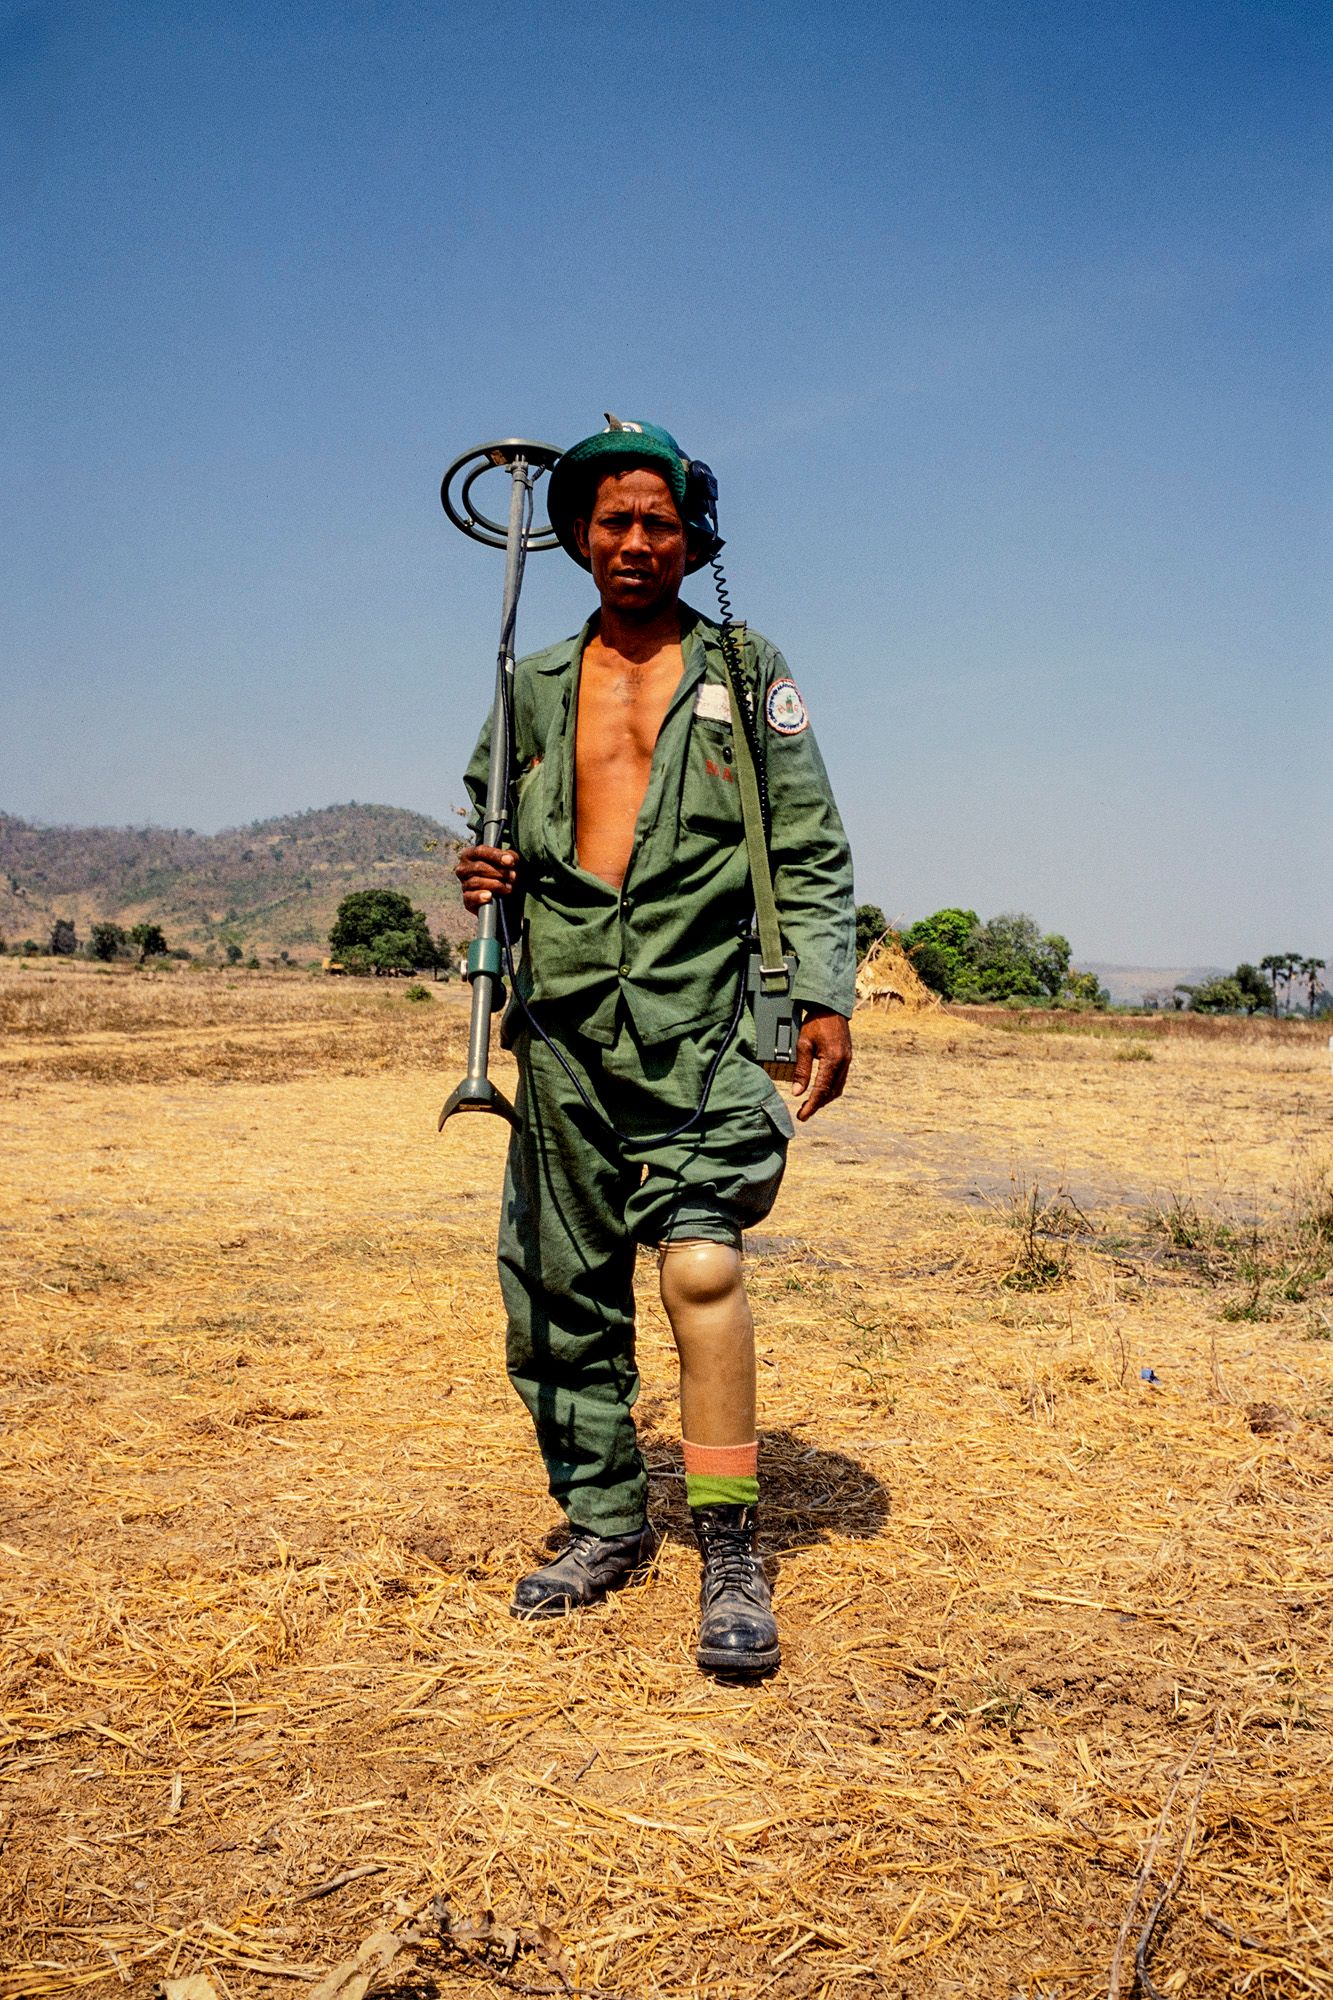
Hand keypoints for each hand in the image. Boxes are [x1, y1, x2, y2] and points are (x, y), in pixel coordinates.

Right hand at [456, 844, 518, 912]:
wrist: (501, 894)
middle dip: (498, 871)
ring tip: (508, 887)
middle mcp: (463, 868)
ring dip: (495, 884)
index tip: (510, 861)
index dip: (496, 855)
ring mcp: (464, 884)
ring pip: (476, 882)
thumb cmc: (502, 872)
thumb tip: (510, 859)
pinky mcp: (467, 899)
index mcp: (470, 854)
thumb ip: (511, 857)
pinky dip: (479, 897)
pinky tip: (489, 896)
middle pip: (478, 867)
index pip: (480, 851)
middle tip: (513, 876)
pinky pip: (470, 897)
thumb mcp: (508, 862)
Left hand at [790, 1007, 851, 1122]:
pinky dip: (830, 1088)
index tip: (802, 1116)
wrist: (831, 1006)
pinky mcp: (847, 1057)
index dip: (812, 1105)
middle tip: (803, 1113)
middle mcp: (844, 1063)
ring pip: (838, 1088)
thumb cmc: (815, 1023)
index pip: (821, 1090)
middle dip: (817, 1104)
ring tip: (810, 1104)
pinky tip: (820, 1089)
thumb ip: (801, 1070)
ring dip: (824, 1098)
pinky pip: (840, 1079)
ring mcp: (847, 1060)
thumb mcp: (803, 1045)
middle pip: (831, 1092)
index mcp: (833, 1060)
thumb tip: (797, 1093)